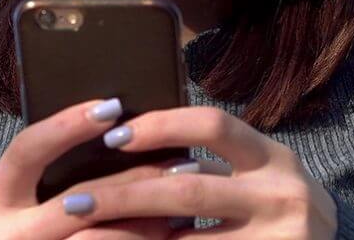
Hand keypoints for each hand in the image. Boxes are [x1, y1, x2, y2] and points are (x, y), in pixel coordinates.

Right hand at [0, 97, 219, 239]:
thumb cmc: (9, 237)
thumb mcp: (7, 209)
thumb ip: (43, 177)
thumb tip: (114, 126)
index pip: (26, 151)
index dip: (67, 125)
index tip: (112, 105)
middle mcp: (10, 235)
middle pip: (78, 200)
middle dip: (134, 179)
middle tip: (180, 158)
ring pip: (97, 238)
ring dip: (147, 219)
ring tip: (184, 202)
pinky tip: (169, 233)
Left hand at [61, 106, 338, 238]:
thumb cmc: (278, 210)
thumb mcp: (258, 177)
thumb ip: (211, 166)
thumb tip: (131, 144)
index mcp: (273, 158)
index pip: (212, 125)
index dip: (160, 126)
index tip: (113, 137)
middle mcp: (280, 196)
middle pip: (188, 191)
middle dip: (124, 195)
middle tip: (73, 200)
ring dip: (129, 239)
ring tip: (84, 238)